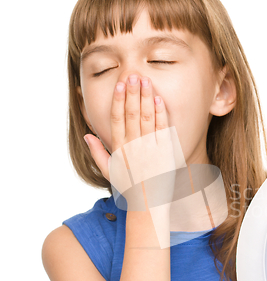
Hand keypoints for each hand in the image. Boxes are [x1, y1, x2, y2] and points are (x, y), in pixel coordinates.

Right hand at [84, 74, 177, 211]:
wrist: (149, 204)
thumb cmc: (128, 188)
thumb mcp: (108, 172)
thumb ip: (97, 153)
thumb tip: (87, 134)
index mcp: (119, 150)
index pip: (117, 120)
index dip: (119, 101)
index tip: (120, 85)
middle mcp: (133, 148)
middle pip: (132, 115)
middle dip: (133, 94)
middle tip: (134, 76)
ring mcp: (150, 149)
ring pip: (147, 119)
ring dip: (146, 98)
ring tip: (146, 81)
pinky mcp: (165, 153)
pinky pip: (162, 130)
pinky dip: (161, 114)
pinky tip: (159, 100)